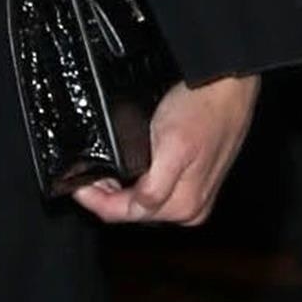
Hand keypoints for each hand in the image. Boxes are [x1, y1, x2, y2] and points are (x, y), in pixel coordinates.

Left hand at [72, 72, 256, 229]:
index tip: (74, 186)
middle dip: (104, 197)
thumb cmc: (202, 110)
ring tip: (100, 173)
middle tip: (83, 177)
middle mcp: (190, 210)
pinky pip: (155, 192)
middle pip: (131, 213)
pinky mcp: (195, 183)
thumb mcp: (172, 148)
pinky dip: (135, 183)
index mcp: (183, 206)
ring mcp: (194, 198)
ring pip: (141, 204)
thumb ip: (153, 188)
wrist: (227, 86)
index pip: (122, 215)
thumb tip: (135, 206)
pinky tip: (125, 169)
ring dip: (119, 191)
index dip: (93, 201)